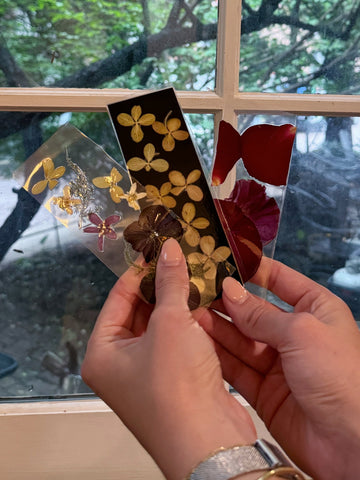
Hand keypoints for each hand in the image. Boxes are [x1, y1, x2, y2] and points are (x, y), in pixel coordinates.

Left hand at [82, 238, 256, 479]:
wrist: (209, 441)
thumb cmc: (176, 383)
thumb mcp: (170, 324)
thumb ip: (169, 283)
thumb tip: (169, 249)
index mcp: (102, 352)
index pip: (117, 300)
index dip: (138, 272)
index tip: (158, 250)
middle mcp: (119, 365)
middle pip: (139, 313)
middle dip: (161, 287)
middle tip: (180, 260)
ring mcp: (146, 375)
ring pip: (161, 328)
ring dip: (178, 304)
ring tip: (195, 275)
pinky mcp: (173, 381)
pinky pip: (177, 343)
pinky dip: (189, 325)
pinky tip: (206, 304)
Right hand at [198, 257, 359, 479]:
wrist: (350, 443)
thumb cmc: (342, 379)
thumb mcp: (301, 332)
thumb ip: (260, 314)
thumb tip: (230, 290)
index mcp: (316, 310)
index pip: (280, 280)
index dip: (252, 269)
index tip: (223, 260)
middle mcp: (296, 334)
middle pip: (254, 311)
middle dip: (227, 301)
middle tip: (197, 289)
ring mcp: (279, 363)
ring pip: (240, 339)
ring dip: (217, 326)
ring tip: (190, 312)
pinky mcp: (264, 390)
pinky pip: (236, 367)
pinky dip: (217, 355)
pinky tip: (198, 341)